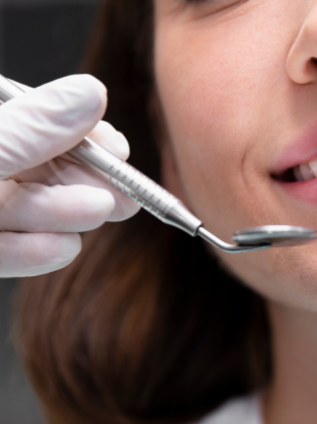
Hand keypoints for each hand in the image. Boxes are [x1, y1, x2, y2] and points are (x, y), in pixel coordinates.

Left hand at [0, 74, 139, 277]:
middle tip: (124, 194)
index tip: (116, 149)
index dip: (83, 137)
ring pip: (28, 212)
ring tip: (95, 211)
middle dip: (84, 182)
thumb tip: (89, 95)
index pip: (41, 123)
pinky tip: (60, 249)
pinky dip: (32, 254)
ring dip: (63, 215)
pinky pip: (4, 253)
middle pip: (41, 171)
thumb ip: (30, 128)